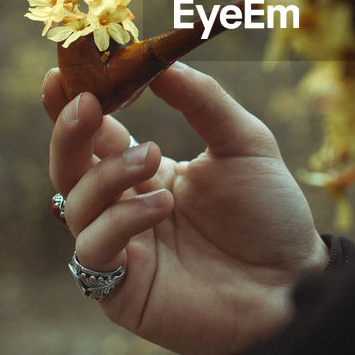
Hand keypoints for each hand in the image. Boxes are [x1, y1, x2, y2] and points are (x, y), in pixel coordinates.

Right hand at [43, 62, 327, 354]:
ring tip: (152, 159)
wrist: (294, 281)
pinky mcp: (122, 291)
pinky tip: (160, 206)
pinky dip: (119, 222)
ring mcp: (121, 249)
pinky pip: (94, 251)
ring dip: (107, 174)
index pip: (95, 134)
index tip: (60, 74)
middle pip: (69, 167)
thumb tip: (162, 64)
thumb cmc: (270, 214)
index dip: (72, 105)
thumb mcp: (245, 143)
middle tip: (87, 105)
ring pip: (76, 204)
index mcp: (147, 171)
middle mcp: (124, 207)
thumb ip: (203, 102)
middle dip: (70, 133)